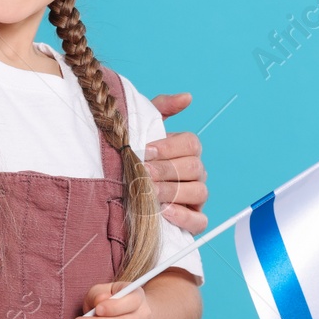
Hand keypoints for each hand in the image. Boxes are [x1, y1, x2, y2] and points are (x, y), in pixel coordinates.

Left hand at [146, 92, 208, 234]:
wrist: (118, 190)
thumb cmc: (133, 156)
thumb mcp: (143, 128)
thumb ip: (161, 108)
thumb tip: (187, 97)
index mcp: (186, 150)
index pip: (191, 143)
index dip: (169, 146)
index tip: (144, 150)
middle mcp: (196, 173)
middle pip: (194, 167)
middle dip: (166, 169)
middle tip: (142, 172)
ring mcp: (196, 197)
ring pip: (199, 192)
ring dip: (172, 191)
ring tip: (148, 192)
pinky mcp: (193, 220)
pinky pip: (200, 220)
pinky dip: (183, 216)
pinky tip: (164, 211)